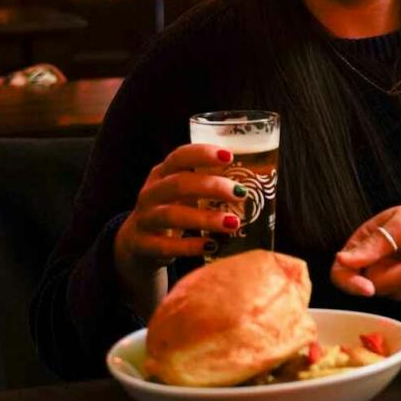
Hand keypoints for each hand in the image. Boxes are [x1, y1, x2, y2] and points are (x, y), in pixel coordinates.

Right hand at [113, 143, 248, 279]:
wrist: (138, 243)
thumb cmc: (175, 209)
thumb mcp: (186, 192)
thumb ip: (211, 183)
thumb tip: (261, 179)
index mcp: (163, 173)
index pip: (179, 156)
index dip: (202, 154)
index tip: (229, 156)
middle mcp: (151, 192)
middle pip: (178, 184)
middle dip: (211, 187)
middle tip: (241, 193)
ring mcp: (145, 219)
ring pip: (171, 215)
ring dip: (205, 218)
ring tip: (233, 223)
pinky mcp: (143, 245)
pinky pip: (165, 246)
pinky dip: (190, 246)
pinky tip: (212, 246)